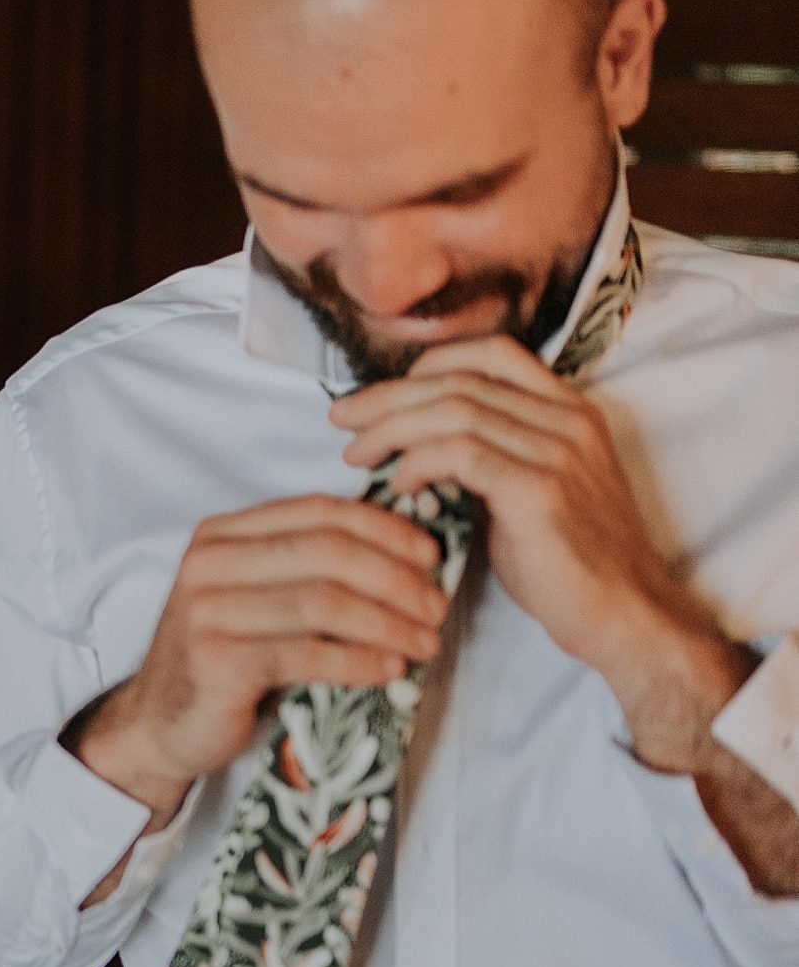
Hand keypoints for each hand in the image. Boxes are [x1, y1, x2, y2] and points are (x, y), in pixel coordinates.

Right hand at [72, 494, 447, 825]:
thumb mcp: (257, 597)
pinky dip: (358, 661)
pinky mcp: (216, 661)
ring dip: (388, 623)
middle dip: (395, 579)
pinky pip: (306, 654)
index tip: (430, 556)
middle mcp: (207, 563)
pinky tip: (389, 670)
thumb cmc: (227, 658)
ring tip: (424, 644)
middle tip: (436, 608)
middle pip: (326, 553)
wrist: (162, 723)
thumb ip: (305, 568)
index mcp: (221, 534)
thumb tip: (405, 554)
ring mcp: (206, 611)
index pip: (316, 512)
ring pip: (322, 602)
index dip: (383, 529)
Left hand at [331, 335, 743, 769]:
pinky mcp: (540, 490)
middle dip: (387, 396)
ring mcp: (558, 451)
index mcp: (569, 410)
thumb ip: (486, 455)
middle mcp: (567, 420)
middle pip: (458, 380)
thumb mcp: (528, 488)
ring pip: (452, 411)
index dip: (428, 365)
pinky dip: (418, 462)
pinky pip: (460, 454)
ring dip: (390, 429)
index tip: (383, 394)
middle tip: (340, 419)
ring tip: (355, 454)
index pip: (490, 353)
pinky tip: (397, 483)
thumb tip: (415, 441)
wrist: (625, 613)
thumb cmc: (567, 559)